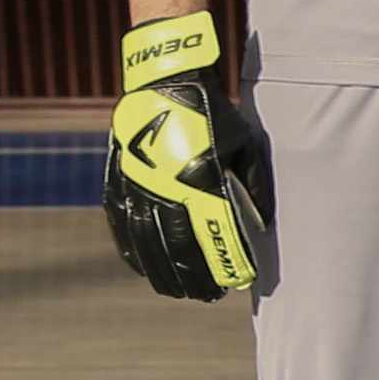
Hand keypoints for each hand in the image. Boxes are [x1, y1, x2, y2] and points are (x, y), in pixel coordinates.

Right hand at [105, 12, 274, 302]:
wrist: (164, 82)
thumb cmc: (214, 114)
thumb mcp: (243, 145)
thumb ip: (249, 184)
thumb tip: (259, 223)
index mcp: (200, 179)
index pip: (213, 235)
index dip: (224, 263)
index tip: (236, 283)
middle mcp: (166, 187)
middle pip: (177, 247)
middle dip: (193, 277)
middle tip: (207, 297)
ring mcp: (138, 185)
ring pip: (146, 242)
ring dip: (162, 272)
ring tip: (177, 292)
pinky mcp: (119, 181)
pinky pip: (122, 225)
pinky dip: (132, 251)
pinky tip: (143, 269)